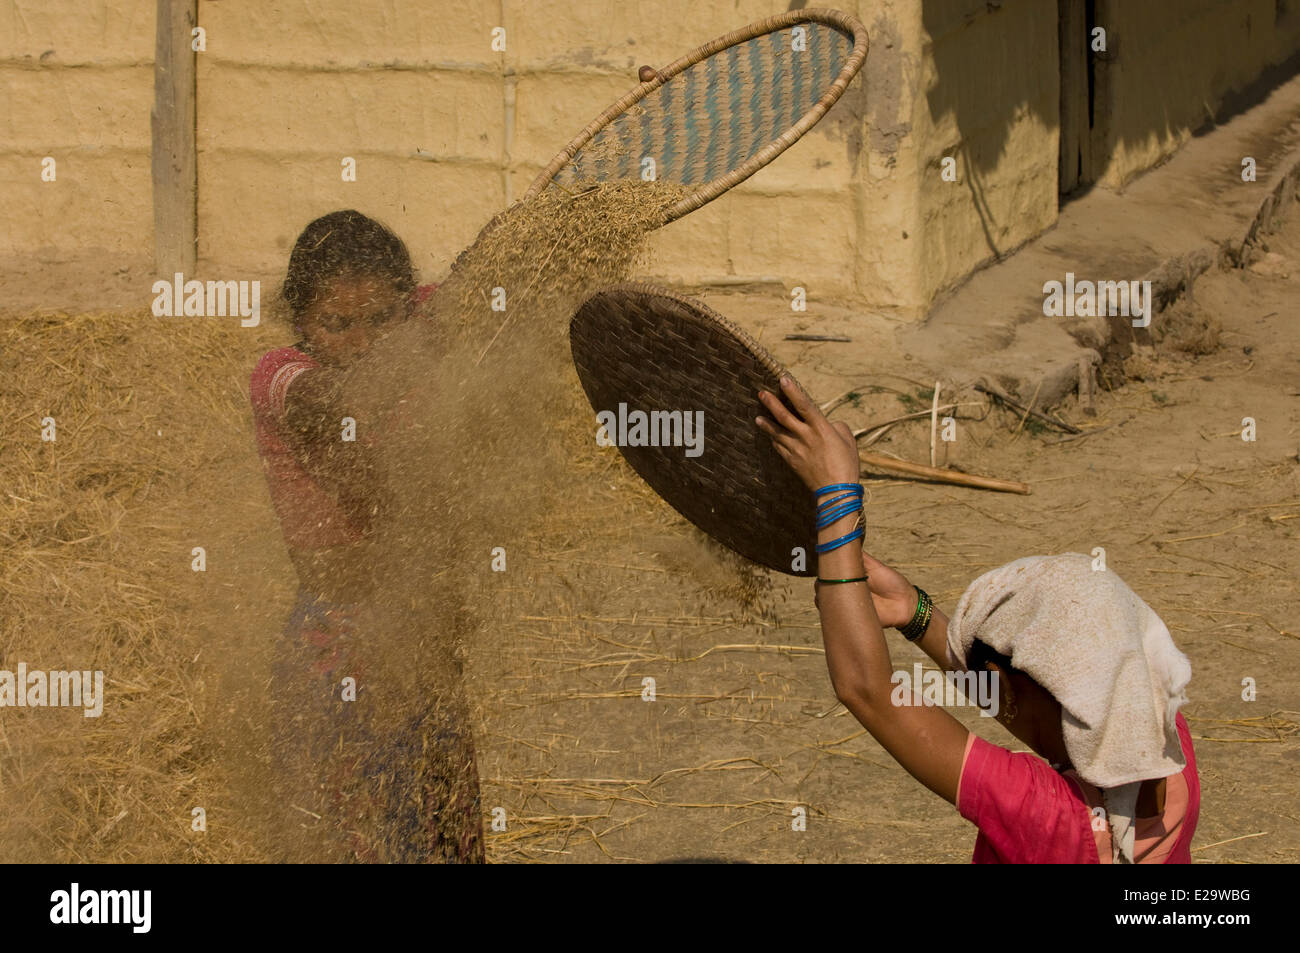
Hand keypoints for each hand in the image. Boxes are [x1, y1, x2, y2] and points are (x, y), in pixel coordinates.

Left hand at [756, 376, 859, 490]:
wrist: (836, 490)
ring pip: (776, 432)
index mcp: (821, 428)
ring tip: (757, 416)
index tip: (782, 379)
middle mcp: (805, 436)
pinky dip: (773, 439)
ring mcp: (796, 449)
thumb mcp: (847, 439)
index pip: (804, 404)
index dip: (792, 391)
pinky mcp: (792, 461)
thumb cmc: (847, 463)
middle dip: (771, 403)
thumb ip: (836, 426)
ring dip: (766, 423)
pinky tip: (769, 435)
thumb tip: (829, 423)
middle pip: (784, 416)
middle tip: (761, 393)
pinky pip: (779, 447)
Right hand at [814, 550, 916, 627]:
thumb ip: (860, 556)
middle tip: (826, 582)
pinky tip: (836, 604)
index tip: (822, 567)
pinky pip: (836, 615)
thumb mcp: (875, 566)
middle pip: (823, 588)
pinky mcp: (852, 616)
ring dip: (824, 598)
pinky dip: (832, 611)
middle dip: (821, 585)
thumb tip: (845, 541)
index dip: (824, 571)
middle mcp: (846, 590)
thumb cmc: (892, 582)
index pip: (829, 574)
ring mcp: (848, 604)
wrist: (905, 602)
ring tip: (832, 593)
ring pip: (826, 602)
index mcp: (850, 577)